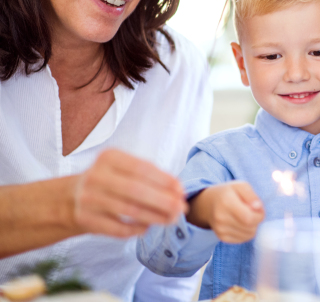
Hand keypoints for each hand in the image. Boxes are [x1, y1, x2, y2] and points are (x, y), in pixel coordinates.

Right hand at [72, 149, 187, 237]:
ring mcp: (88, 198)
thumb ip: (150, 175)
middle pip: (136, 190)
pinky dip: (137, 229)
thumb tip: (178, 190)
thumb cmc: (110, 180)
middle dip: (163, 200)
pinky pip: (117, 228)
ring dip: (155, 217)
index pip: (141, 168)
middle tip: (181, 208)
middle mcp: (96, 175)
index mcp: (109, 157)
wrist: (71, 197)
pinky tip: (149, 227)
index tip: (182, 190)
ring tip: (171, 219)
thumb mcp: (124, 168)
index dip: (164, 180)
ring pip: (129, 210)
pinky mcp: (85, 219)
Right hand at [187, 181, 264, 243]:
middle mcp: (221, 217)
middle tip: (254, 212)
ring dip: (253, 227)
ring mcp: (220, 229)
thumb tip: (258, 207)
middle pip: (250, 228)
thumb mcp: (240, 185)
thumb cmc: (228, 193)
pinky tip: (241, 223)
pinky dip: (246, 232)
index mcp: (226, 202)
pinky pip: (243, 239)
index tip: (259, 209)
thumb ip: (251, 195)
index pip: (249, 218)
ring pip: (248, 235)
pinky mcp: (222, 237)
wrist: (208, 203)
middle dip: (257, 220)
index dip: (259, 215)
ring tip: (247, 216)